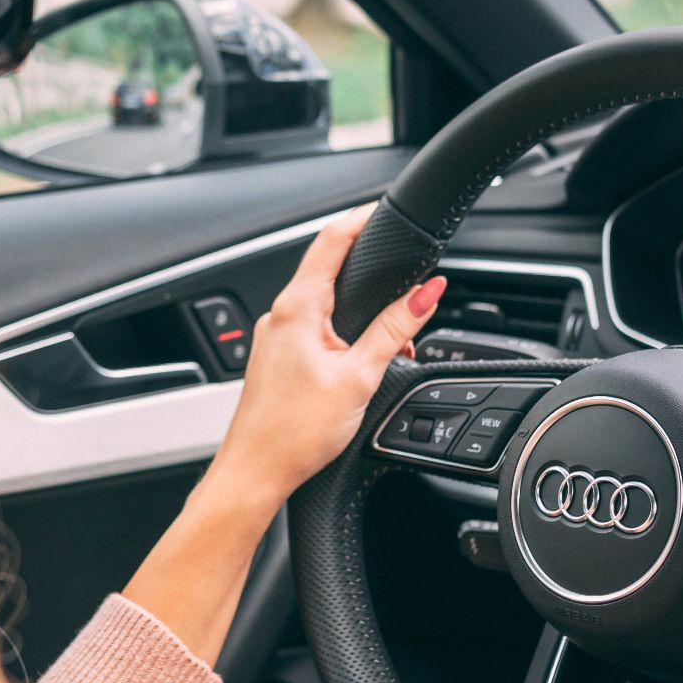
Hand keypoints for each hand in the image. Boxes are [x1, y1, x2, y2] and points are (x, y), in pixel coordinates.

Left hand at [208, 203, 445, 509]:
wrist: (255, 473)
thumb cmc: (295, 432)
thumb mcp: (359, 375)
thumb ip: (395, 329)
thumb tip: (427, 292)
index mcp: (297, 308)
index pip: (330, 240)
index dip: (360, 219)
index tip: (383, 209)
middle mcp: (279, 315)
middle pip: (327, 269)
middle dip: (368, 271)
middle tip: (402, 273)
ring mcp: (274, 337)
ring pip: (322, 304)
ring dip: (358, 311)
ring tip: (392, 339)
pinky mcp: (276, 359)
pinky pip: (312, 329)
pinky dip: (341, 334)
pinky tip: (360, 361)